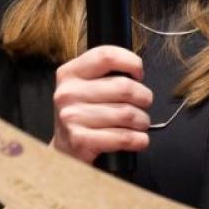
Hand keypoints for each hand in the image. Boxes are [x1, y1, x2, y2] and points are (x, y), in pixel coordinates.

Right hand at [50, 45, 152, 162]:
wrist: (64, 151)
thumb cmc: (83, 115)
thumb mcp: (85, 86)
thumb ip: (105, 74)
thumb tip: (136, 71)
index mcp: (70, 73)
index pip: (106, 56)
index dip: (131, 62)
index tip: (139, 73)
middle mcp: (68, 93)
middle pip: (123, 87)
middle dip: (144, 97)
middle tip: (144, 103)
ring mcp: (72, 117)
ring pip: (127, 113)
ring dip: (142, 121)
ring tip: (140, 123)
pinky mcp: (80, 141)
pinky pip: (123, 137)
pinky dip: (138, 140)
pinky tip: (138, 139)